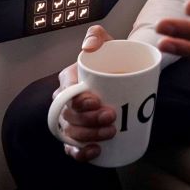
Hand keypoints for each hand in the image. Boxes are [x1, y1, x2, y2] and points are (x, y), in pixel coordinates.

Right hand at [54, 26, 117, 161]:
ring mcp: (70, 119)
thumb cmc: (112, 60)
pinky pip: (71, 149)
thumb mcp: (107, 42)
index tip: (97, 101)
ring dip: (89, 136)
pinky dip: (80, 153)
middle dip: (89, 120)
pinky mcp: (78, 135)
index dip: (79, 100)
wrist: (124, 74)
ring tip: (111, 132)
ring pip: (71, 133)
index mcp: (69, 79)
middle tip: (112, 116)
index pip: (67, 91)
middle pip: (70, 115)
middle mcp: (65, 100)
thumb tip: (89, 46)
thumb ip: (97, 36)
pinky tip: (96, 152)